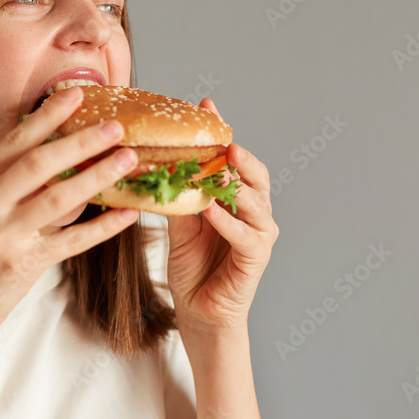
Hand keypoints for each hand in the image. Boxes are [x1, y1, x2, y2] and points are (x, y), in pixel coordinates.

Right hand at [0, 87, 141, 352]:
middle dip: (81, 140)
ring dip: (99, 175)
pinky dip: (103, 227)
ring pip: (60, 197)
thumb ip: (3, 189)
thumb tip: (54, 164)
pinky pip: (72, 240)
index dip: (47, 117)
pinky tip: (126, 215)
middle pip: (40, 162)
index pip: (13, 142)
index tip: (76, 96)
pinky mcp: (22, 265)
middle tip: (115, 126)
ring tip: (127, 160)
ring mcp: (2, 235)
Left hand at [165, 98, 278, 332]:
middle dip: (240, 155)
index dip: (222, 133)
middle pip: (255, 174)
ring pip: (255, 201)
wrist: (199, 311)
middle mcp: (253, 213)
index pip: (234, 160)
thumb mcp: (180, 225)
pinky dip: (228, 221)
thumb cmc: (193, 268)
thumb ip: (179, 197)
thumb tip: (159, 165)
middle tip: (223, 139)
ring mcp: (259, 234)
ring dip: (237, 183)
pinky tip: (211, 208)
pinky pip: (245, 235)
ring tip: (222, 164)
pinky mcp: (256, 258)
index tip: (207, 106)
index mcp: (236, 200)